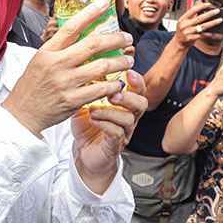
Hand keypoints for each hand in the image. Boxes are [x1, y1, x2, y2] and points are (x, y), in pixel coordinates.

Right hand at [3, 0, 137, 135]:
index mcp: (48, 52)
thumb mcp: (40, 60)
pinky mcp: (72, 100)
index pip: (71, 27)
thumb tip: (81, 33)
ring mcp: (65, 83)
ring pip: (102, 66)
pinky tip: (118, 83)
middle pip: (93, 45)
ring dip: (120, 62)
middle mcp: (56, 64)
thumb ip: (59, 48)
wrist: (22, 114)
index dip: (89, 13)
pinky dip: (113, 85)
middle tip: (127, 38)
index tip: (104, 3)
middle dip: (116, 39)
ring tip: (128, 60)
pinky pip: (100, 89)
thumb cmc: (32, 86)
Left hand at [70, 72, 147, 193]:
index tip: (128, 71)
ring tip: (94, 109)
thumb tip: (81, 69)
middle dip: (128, 96)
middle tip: (113, 93)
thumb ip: (86, 88)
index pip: (138, 89)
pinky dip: (105, 125)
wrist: (83, 153)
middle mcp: (128, 117)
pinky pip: (117, 134)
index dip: (137, 80)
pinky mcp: (115, 145)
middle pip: (141, 103)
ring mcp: (124, 132)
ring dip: (111, 112)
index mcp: (124, 104)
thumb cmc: (87, 126)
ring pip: (129, 119)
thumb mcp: (84, 103)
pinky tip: (93, 120)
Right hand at [171, 1, 222, 48]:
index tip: (208, 4)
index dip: (200, 7)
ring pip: (203, 26)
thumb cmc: (183, 31)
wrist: (178, 43)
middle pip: (200, 18)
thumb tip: (204, 12)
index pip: (192, 11)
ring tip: (219, 20)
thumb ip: (191, 17)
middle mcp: (185, 25)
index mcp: (183, 19)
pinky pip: (203, 35)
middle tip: (217, 11)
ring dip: (213, 23)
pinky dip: (210, 34)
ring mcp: (189, 32)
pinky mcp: (192, 38)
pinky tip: (216, 32)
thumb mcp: (184, 22)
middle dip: (210, 14)